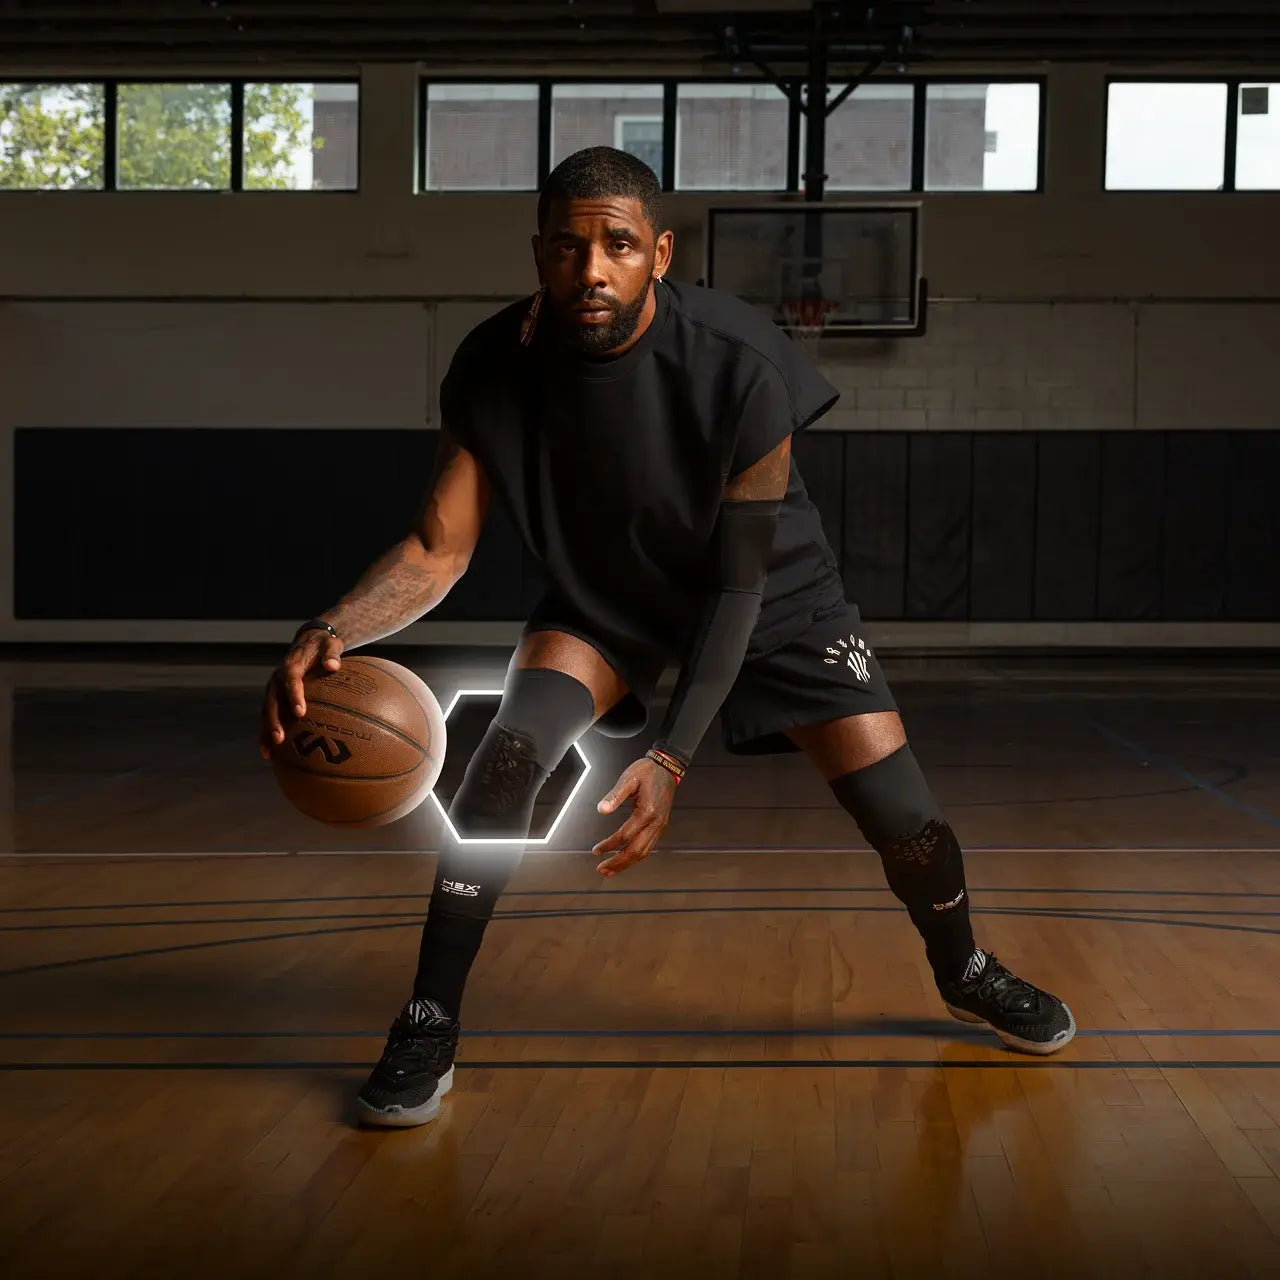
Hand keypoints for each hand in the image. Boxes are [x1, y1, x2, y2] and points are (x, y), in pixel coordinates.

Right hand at [259, 629, 344, 759]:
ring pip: (267, 712)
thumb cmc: (323, 645)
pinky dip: (267, 734)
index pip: (291, 680)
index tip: (300, 712)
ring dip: (266, 731)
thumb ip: (332, 653)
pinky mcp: (275, 698)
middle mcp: (277, 678)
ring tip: (270, 752)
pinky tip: (270, 754)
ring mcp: (274, 689)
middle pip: (273, 700)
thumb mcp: (330, 644)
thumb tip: (334, 665)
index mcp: (291, 665)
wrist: (309, 641)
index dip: (294, 696)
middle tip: (280, 739)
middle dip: (274, 720)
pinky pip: (269, 717)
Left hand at [591, 757, 677, 876]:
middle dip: (618, 863)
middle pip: (636, 851)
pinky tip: (625, 859)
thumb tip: (601, 810)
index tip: (596, 850)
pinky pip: (648, 846)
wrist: (667, 768)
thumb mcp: (628, 779)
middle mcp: (656, 823)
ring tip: (610, 870)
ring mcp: (660, 826)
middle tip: (602, 870)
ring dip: (626, 863)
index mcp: (647, 812)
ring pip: (644, 852)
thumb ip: (614, 795)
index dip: (609, 845)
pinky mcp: (661, 826)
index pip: (625, 836)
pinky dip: (636, 856)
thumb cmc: (647, 772)